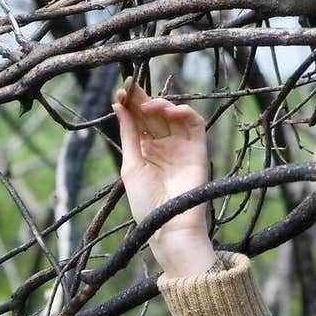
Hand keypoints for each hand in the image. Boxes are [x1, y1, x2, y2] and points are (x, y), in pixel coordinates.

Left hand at [112, 77, 215, 273]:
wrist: (169, 226)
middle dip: (142, 99)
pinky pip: (194, 123)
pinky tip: (169, 112)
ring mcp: (180, 146)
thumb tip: (118, 106)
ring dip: (161, 104)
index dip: (130, 103)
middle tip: (132, 88)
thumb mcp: (130, 166)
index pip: (138, 120)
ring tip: (149, 107)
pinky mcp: (197, 149)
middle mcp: (163, 145)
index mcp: (144, 150)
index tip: (121, 90)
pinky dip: (183, 112)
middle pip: (153, 114)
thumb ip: (128, 135)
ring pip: (173, 114)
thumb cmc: (146, 203)